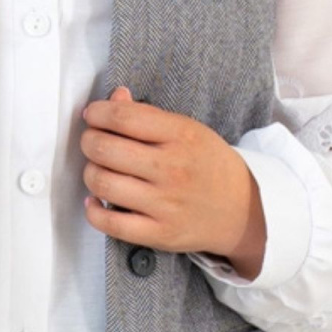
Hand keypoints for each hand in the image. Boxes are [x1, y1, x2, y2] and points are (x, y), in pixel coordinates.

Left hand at [80, 87, 266, 278]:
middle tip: (92, 142)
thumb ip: (148, 115)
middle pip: (104, 149)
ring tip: (98, 170)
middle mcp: (172, 169)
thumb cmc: (208, 166)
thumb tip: (113, 98)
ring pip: (102, 183)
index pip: (122, 117)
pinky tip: (95, 200)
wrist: (242, 210)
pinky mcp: (159, 233)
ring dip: (90, 173)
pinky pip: (110, 223)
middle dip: (89, 141)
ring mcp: (165, 204)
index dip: (97, 113)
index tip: (93, 116)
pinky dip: (93, 210)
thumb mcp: (188, 130)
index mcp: (181, 136)